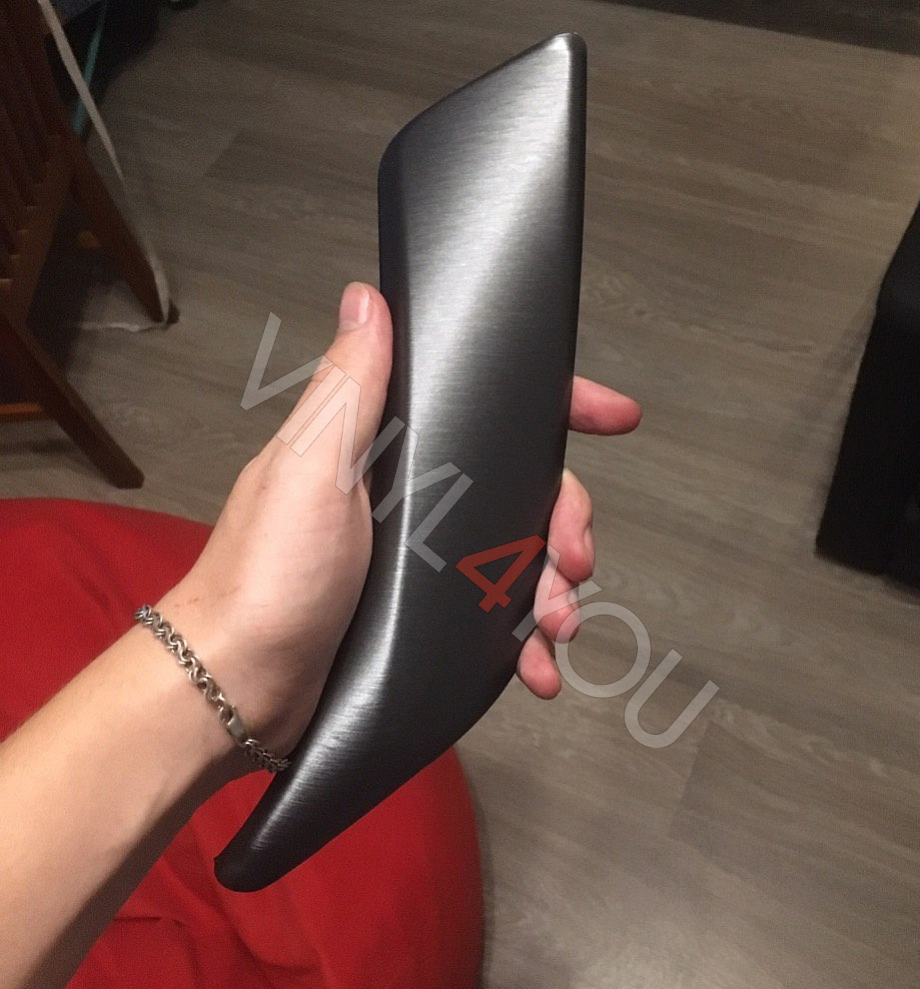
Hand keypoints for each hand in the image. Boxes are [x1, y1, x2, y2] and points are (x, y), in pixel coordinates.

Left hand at [159, 283, 639, 762]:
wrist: (238, 690)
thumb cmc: (265, 578)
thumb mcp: (310, 469)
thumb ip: (349, 389)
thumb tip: (367, 298)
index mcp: (388, 452)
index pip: (485, 409)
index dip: (554, 407)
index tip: (611, 415)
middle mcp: (411, 500)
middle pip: (522, 491)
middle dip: (567, 520)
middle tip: (573, 557)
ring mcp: (422, 563)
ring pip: (520, 557)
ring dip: (556, 588)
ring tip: (558, 622)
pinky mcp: (426, 620)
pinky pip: (497, 618)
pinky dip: (527, 640)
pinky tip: (537, 664)